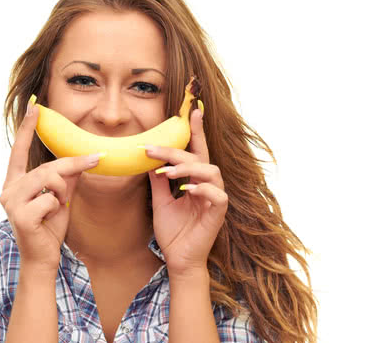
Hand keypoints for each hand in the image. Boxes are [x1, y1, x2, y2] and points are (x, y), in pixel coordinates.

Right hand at [0, 102, 100, 272]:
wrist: (44, 257)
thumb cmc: (50, 226)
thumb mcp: (61, 196)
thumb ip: (66, 177)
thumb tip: (81, 157)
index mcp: (15, 182)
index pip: (19, 151)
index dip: (27, 129)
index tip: (35, 107)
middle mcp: (8, 189)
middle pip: (45, 166)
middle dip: (71, 166)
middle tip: (94, 161)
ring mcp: (10, 202)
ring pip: (47, 179)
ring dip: (62, 191)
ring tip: (59, 205)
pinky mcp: (19, 215)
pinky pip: (49, 199)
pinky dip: (57, 207)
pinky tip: (49, 219)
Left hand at [144, 107, 226, 276]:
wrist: (178, 258)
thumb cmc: (173, 231)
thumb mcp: (160, 202)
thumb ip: (159, 182)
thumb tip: (149, 161)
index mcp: (195, 180)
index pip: (196, 151)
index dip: (196, 132)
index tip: (193, 111)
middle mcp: (207, 185)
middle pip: (198, 158)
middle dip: (175, 151)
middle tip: (151, 149)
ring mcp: (215, 198)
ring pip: (210, 171)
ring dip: (187, 168)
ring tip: (167, 172)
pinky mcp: (219, 213)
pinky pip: (217, 195)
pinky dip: (202, 189)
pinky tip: (187, 190)